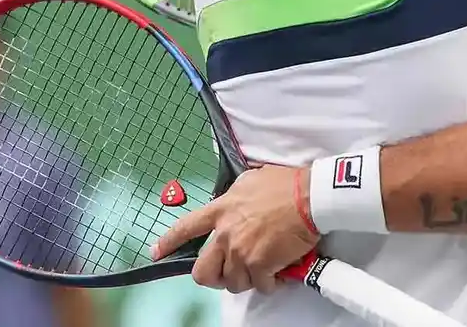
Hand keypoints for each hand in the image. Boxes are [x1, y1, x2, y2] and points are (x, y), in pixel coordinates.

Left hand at [151, 165, 318, 293]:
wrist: (309, 197)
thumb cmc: (286, 185)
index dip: (169, 242)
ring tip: (260, 269)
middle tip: (225, 274)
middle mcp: (226, 233)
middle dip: (211, 277)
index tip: (157, 252)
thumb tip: (233, 202)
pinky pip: (258, 286)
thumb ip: (234, 196)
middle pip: (203, 270)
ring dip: (245, 279)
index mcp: (221, 210)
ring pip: (232, 282)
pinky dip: (268, 283)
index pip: (186, 228)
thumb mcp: (250, 181)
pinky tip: (276, 274)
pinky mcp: (260, 265)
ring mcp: (241, 252)